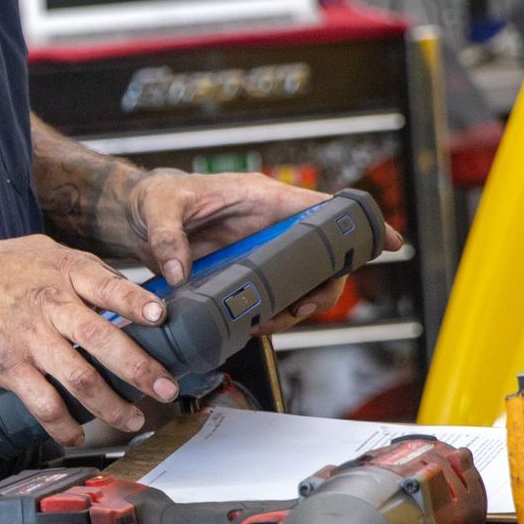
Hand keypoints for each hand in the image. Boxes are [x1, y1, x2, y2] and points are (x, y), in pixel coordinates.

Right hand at [0, 234, 181, 447]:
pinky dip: (65, 424)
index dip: (138, 303)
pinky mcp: (8, 368)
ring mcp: (29, 339)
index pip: (110, 286)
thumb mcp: (34, 251)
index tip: (162, 319)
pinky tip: (77, 433)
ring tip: (133, 419)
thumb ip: (76, 266)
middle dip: (142, 370)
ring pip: (81, 379)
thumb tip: (117, 281)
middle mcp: (49, 305)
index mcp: (62, 273)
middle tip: (167, 389)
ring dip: (112, 406)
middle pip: (105, 340)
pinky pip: (44, 404)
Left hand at [118, 171, 403, 313]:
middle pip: (320, 255)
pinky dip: (274, 311)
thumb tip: (178, 271)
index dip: (357, 225)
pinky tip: (257, 325)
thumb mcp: (158, 211)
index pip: (321, 208)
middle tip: (303, 309)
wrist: (133, 216)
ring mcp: (259, 248)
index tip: (389, 240)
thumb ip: (167, 238)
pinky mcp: (245, 269)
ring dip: (297, 305)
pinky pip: (274, 293)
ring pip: (301, 279)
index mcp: (261, 198)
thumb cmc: (153, 199)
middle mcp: (268, 223)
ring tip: (272, 322)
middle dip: (324, 285)